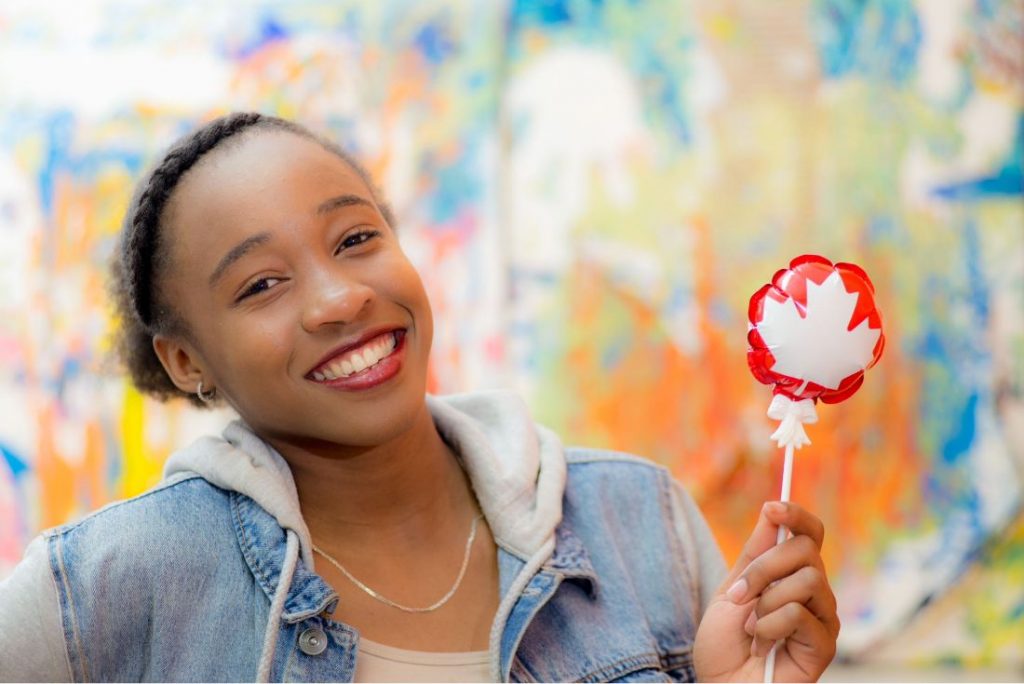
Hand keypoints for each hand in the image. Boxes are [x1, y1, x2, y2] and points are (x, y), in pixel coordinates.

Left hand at [694, 501, 838, 681]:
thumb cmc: (724, 646)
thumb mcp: (731, 590)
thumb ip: (755, 554)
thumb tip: (771, 510)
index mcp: (790, 575)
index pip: (810, 533)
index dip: (796, 514)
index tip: (772, 508)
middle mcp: (814, 592)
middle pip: (806, 549)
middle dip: (764, 567)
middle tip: (740, 594)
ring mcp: (823, 618)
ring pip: (807, 579)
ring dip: (765, 602)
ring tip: (751, 628)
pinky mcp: (824, 645)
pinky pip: (799, 613)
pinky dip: (769, 627)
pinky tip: (762, 646)